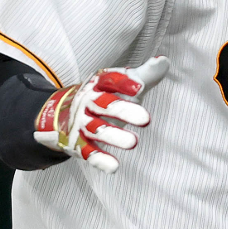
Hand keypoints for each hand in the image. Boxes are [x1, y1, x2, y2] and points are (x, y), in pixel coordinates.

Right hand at [33, 56, 169, 173]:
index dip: (124, 83)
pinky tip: (114, 167)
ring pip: (97, 129)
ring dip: (114, 136)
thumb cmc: (104, 97)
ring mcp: (82, 124)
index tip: (141, 86)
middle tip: (146, 119)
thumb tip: (164, 61)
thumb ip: (144, 75)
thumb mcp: (121, 85)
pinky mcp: (79, 144)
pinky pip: (89, 152)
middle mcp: (88, 102)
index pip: (110, 81)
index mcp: (99, 85)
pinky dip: (100, 159)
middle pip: (104, 105)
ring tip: (133, 142)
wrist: (63, 114)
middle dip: (123, 111)